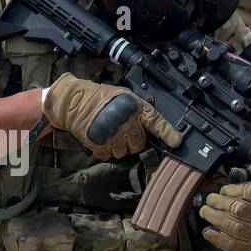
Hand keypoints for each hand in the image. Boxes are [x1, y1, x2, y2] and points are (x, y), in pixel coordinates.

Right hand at [42, 73, 181, 159]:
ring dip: (119, 146)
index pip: (156, 122)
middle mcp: (126, 122)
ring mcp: (113, 135)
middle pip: (140, 144)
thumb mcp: (124, 95)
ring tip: (110, 133)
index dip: (168, 133)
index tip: (177, 142)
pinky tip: (102, 138)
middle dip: (134, 140)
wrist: (73, 102)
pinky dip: (106, 150)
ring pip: (125, 152)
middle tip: (124, 130)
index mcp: (134, 107)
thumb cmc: (99, 97)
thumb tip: (151, 125)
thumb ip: (138, 109)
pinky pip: (109, 155)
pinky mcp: (100, 144)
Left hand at [199, 170, 250, 250]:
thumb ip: (244, 181)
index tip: (223, 190)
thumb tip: (236, 172)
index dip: (233, 189)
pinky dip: (217, 238)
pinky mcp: (249, 248)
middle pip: (239, 209)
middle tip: (210, 200)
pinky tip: (208, 231)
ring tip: (205, 212)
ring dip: (215, 218)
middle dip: (219, 203)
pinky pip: (231, 244)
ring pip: (234, 226)